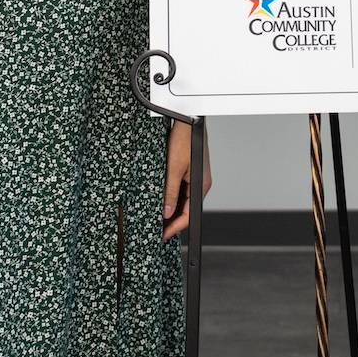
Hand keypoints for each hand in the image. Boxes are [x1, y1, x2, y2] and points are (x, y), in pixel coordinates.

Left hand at [163, 121, 212, 239]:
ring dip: (171, 208)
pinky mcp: (190, 171)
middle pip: (185, 209)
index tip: (163, 236)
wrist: (188, 120)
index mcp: (200, 186)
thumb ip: (170, 192)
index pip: (188, 215)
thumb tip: (166, 211)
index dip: (174, 228)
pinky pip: (181, 189)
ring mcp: (195, 177)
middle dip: (171, 220)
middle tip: (157, 229)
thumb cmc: (185, 139)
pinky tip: (162, 198)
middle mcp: (200, 183)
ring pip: (182, 200)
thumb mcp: (173, 168)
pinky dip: (172, 196)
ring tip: (157, 217)